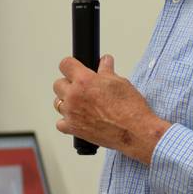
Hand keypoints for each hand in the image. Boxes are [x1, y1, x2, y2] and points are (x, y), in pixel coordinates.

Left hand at [53, 54, 169, 163]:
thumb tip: (105, 61)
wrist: (135, 131)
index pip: (65, 64)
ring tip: (82, 104)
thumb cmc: (130, 107)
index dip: (71, 65)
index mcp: (84, 80)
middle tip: (82, 89)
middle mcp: (74, 96)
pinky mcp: (72, 129)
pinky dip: (67, 121)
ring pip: (57, 103)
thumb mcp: (120, 82)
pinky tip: (79, 119)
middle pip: (58, 84)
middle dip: (68, 84)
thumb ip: (107, 70)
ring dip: (67, 102)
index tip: (74, 68)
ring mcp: (71, 113)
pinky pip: (60, 123)